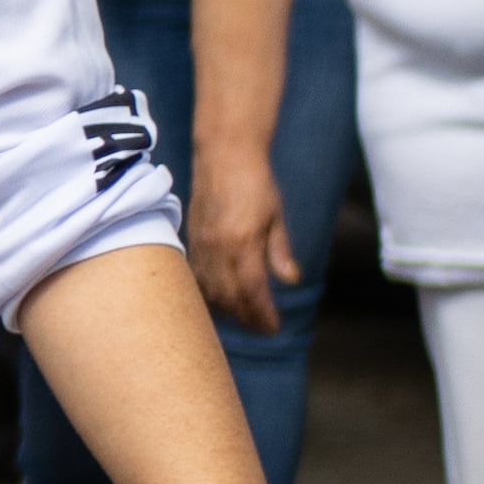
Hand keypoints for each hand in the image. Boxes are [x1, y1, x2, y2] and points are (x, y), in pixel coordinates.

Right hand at [185, 144, 296, 337]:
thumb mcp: (276, 216)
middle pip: (229, 296)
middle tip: (263, 328)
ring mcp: (201, 244)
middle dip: (246, 317)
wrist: (223, 155)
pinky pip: (196, 277)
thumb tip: (291, 281)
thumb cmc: (256, 182)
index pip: (252, 290)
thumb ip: (280, 251)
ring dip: (227, 309)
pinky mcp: (191, 239)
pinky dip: (208, 293)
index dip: (263, 313)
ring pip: (209, 290)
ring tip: (244, 317)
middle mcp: (217, 247)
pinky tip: (219, 298)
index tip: (275, 327)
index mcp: (242, 241)